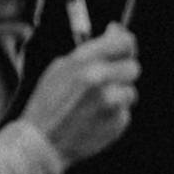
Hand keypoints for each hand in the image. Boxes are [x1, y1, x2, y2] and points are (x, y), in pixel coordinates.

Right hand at [19, 25, 138, 165]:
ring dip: (117, 97)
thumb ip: (91, 50)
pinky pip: (125, 112)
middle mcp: (100, 79)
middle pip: (133, 67)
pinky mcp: (117, 122)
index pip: (124, 43)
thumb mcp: (60, 68)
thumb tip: (116, 30)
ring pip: (130, 92)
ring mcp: (111, 102)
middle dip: (121, 73)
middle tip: (105, 82)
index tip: (123, 48)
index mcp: (83, 62)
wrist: (40, 143)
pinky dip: (113, 115)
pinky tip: (94, 119)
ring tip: (93, 105)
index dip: (126, 45)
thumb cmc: (47, 104)